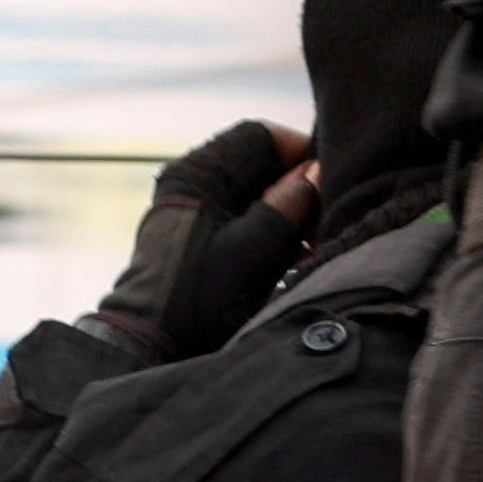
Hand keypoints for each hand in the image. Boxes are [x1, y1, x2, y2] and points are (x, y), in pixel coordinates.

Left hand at [103, 117, 310, 356]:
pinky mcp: (207, 238)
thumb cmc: (196, 296)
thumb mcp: (255, 248)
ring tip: (312, 241)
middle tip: (323, 218)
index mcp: (197, 175)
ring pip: (262, 193)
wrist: (153, 344)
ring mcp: (200, 212)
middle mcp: (196, 185)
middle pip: (264, 165)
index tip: (329, 179)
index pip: (260, 137)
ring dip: (292, 213)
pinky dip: (277, 231)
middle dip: (300, 187)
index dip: (300, 152)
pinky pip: (252, 218)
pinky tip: (296, 255)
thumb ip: (291, 204)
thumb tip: (318, 171)